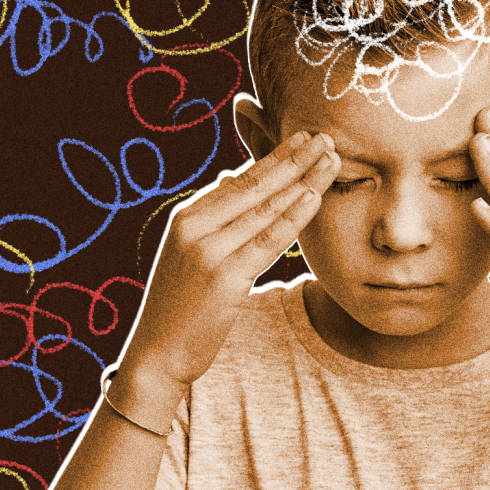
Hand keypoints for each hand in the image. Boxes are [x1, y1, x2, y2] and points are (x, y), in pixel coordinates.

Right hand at [120, 131, 340, 396]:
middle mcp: (194, 227)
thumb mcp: (190, 253)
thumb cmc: (180, 305)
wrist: (158, 353)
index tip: (304, 138)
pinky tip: (314, 196)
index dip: (275, 157)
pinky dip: (294, 215)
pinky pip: (268, 240)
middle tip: (326, 137)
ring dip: (303, 180)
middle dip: (294, 159)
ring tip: (332, 160)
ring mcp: (208, 251)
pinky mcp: (224, 277)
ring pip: (266, 209)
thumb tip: (232, 177)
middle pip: (255, 186)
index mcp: (187, 217)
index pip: (240, 180)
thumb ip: (214, 216)